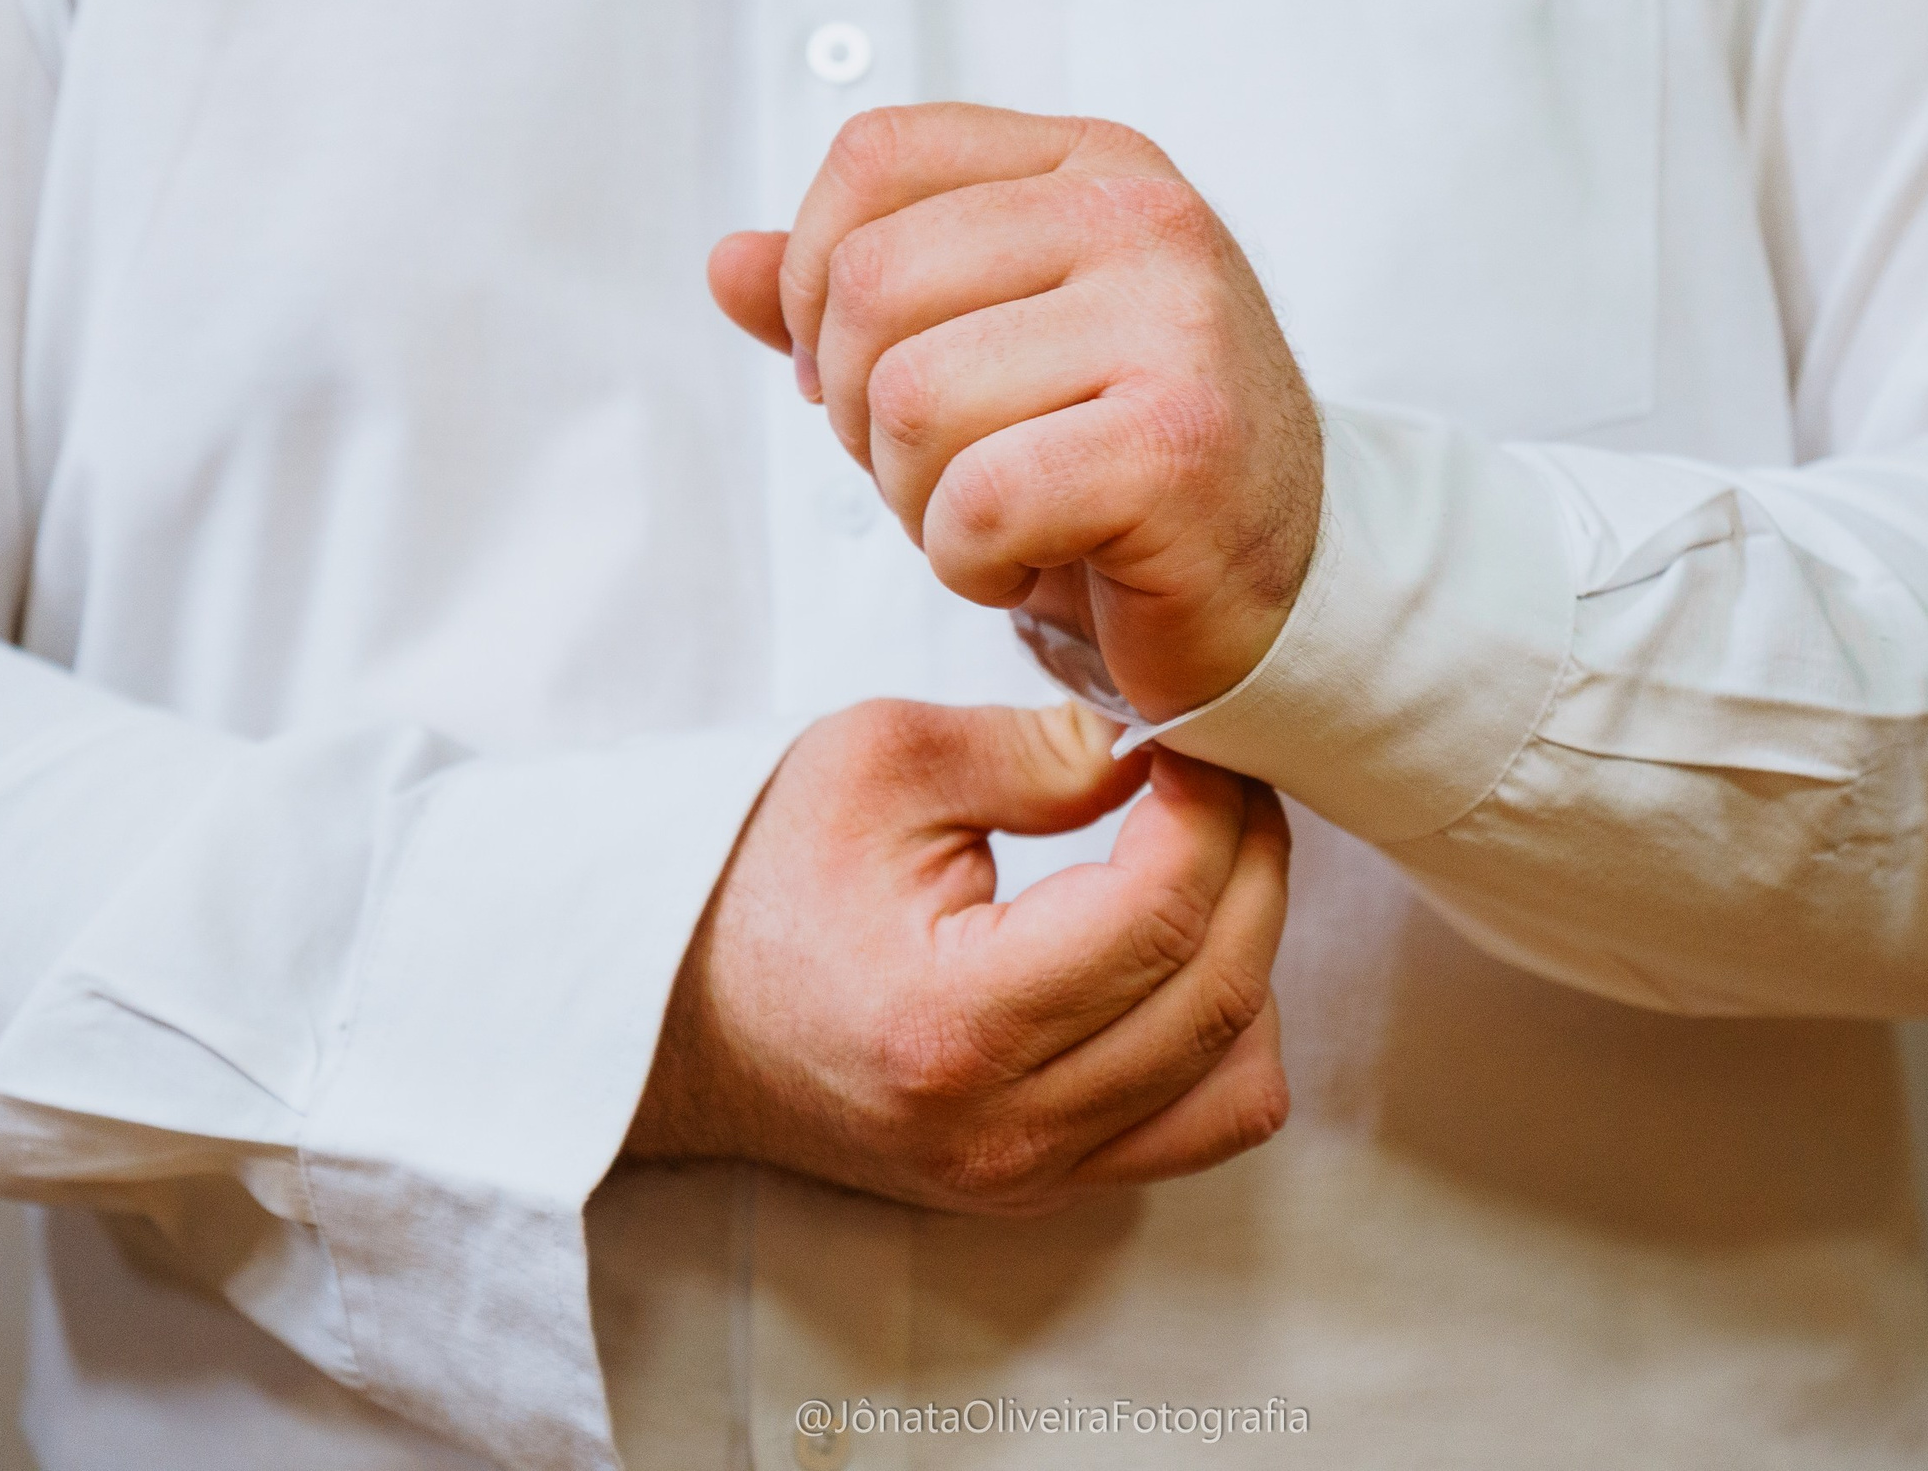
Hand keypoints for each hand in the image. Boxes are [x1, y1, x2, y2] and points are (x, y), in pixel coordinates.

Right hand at [623, 698, 1290, 1214]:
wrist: (674, 1013)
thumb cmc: (764, 877)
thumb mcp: (882, 760)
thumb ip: (1040, 748)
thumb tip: (1163, 754)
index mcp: (951, 1023)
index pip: (1158, 915)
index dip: (1211, 812)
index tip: (1195, 742)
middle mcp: (1001, 1129)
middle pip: (1218, 991)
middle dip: (1253, 863)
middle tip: (1225, 781)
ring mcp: (1027, 1174)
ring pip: (1238, 1078)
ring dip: (1252, 954)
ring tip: (1205, 863)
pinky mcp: (1042, 1186)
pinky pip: (1202, 1127)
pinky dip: (1225, 1036)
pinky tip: (1180, 955)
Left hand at [709, 104, 1322, 720]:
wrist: (1279, 588)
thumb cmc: (1119, 466)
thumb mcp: (984, 353)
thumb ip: (857, 300)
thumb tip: (726, 264)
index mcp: (1090, 166)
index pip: (874, 155)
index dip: (816, 278)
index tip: (863, 372)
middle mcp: (1143, 218)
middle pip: (868, 285)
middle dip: (859, 414)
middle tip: (944, 470)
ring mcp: (1176, 322)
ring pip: (909, 399)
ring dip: (917, 500)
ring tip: (1000, 516)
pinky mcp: (1181, 443)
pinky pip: (978, 501)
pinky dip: (971, 563)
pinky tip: (1035, 561)